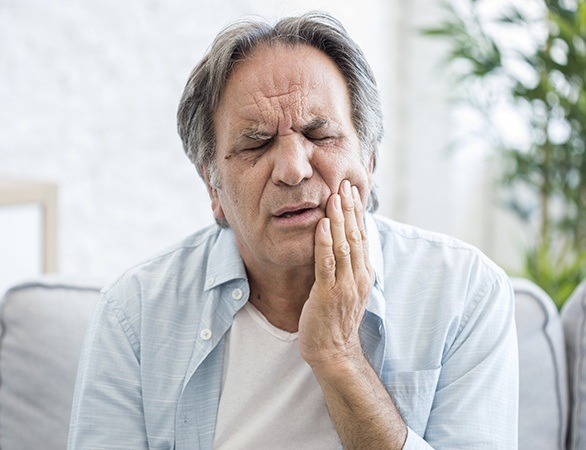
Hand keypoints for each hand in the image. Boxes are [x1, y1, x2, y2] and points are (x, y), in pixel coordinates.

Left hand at [299, 179, 374, 367]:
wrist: (334, 351)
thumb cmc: (337, 319)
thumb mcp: (349, 288)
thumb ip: (349, 265)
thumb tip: (344, 242)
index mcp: (364, 273)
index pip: (362, 236)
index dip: (357, 213)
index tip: (352, 191)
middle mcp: (359, 276)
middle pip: (356, 236)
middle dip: (350, 209)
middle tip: (344, 184)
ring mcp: (345, 285)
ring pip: (343, 245)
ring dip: (338, 219)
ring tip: (335, 197)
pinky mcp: (327, 293)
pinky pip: (327, 263)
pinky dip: (324, 242)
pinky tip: (321, 224)